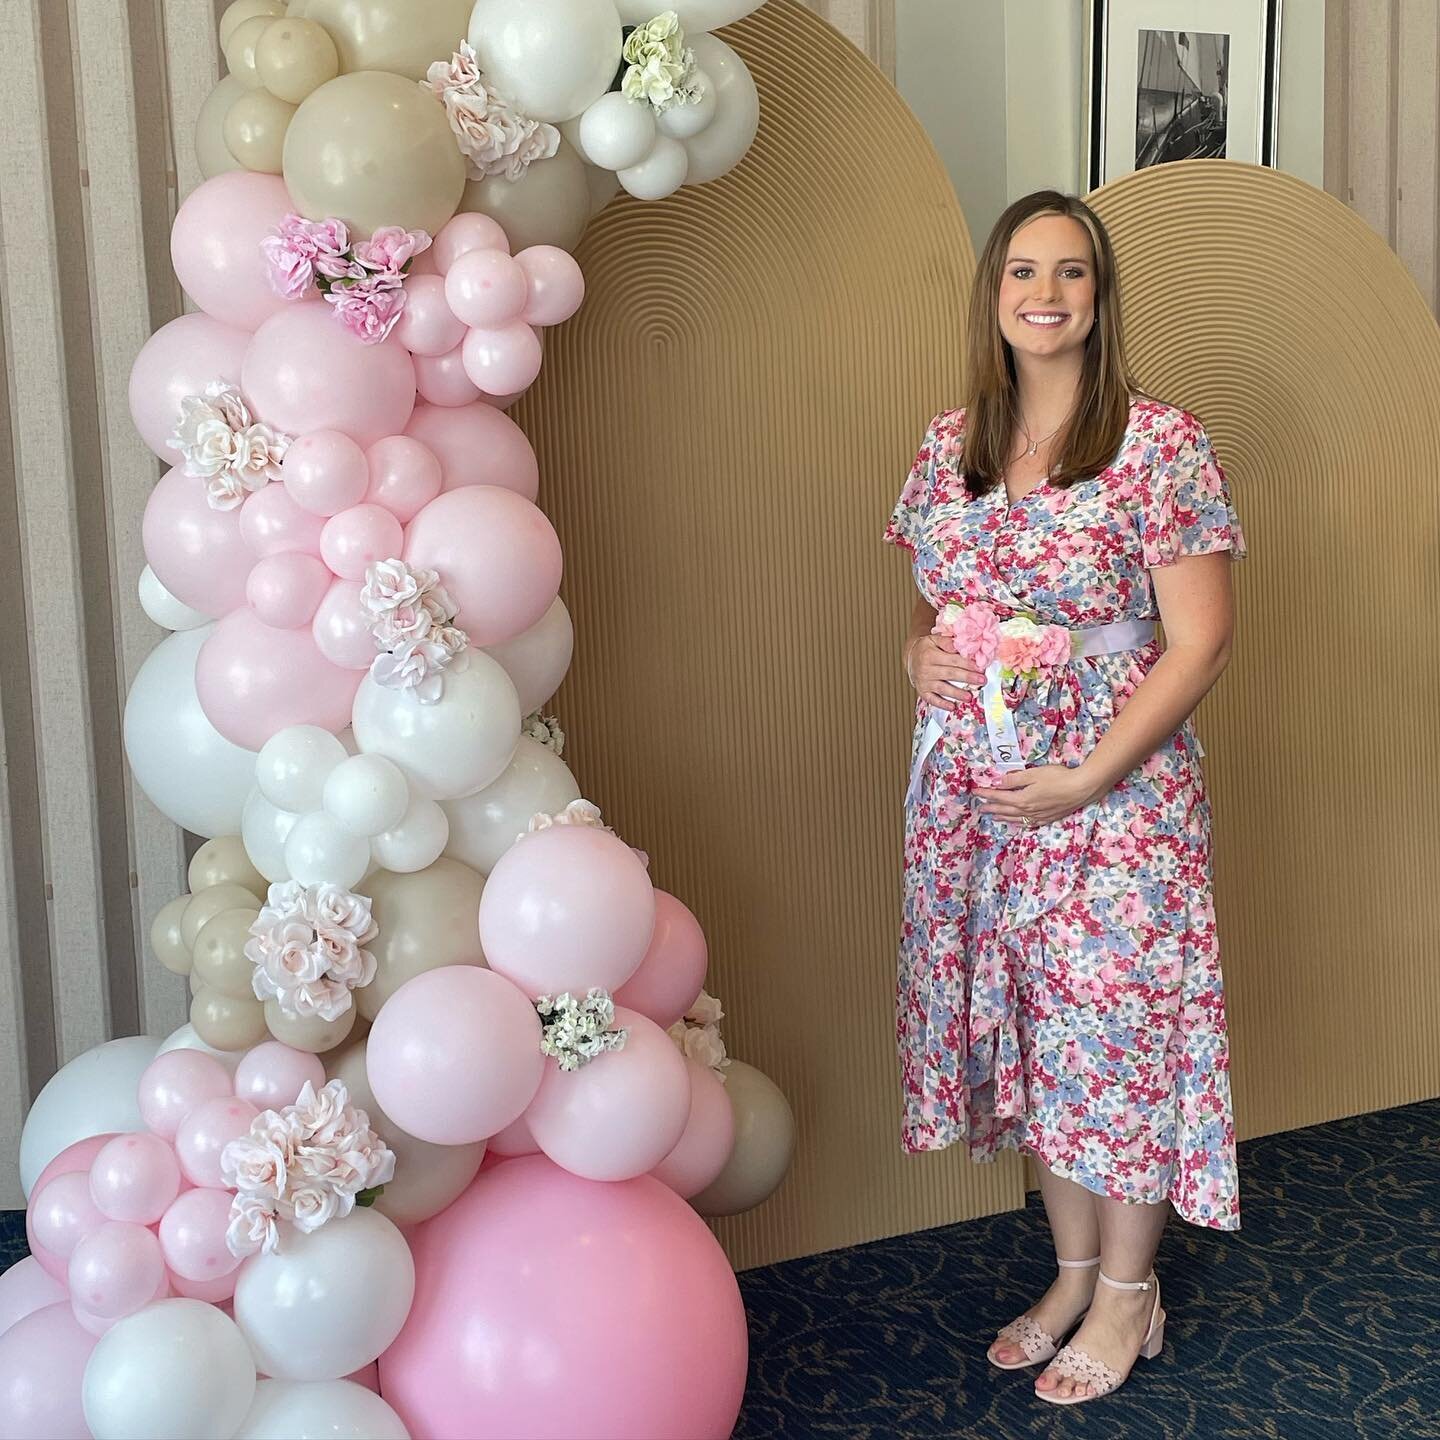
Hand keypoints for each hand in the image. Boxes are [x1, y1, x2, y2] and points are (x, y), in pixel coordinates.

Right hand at [905, 634, 985, 710]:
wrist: (911, 657)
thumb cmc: (926, 648)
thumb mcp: (934, 639)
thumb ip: (947, 642)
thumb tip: (961, 646)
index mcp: (930, 655)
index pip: (952, 660)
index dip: (967, 664)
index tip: (980, 668)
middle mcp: (926, 669)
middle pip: (950, 674)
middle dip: (967, 678)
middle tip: (982, 681)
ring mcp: (924, 682)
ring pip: (942, 688)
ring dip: (957, 693)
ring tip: (969, 697)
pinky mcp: (922, 691)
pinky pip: (932, 699)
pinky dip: (942, 704)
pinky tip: (952, 707)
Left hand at [973, 763, 1098, 828]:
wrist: (1081, 789)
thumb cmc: (1058, 777)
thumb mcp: (1033, 774)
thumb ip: (1014, 779)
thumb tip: (998, 783)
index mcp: (1022, 799)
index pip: (999, 796)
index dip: (986, 794)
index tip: (976, 792)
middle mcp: (1028, 810)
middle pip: (1005, 809)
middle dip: (991, 807)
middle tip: (980, 808)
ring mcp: (1038, 816)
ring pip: (1015, 818)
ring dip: (1002, 816)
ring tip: (993, 816)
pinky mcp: (1047, 818)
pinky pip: (1028, 823)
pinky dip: (1018, 823)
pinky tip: (1016, 822)